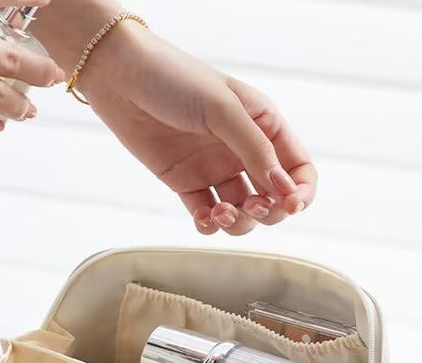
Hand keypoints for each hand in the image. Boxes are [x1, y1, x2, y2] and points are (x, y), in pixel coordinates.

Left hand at [80, 24, 316, 235]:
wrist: (120, 77)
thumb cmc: (174, 78)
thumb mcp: (223, 109)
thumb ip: (255, 149)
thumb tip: (282, 190)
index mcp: (263, 126)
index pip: (298, 169)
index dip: (301, 193)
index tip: (290, 205)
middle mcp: (243, 151)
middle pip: (273, 199)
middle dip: (268, 212)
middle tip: (251, 207)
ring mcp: (215, 169)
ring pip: (241, 213)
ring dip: (237, 222)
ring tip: (218, 212)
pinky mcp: (187, 183)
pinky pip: (207, 215)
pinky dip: (209, 225)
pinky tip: (202, 217)